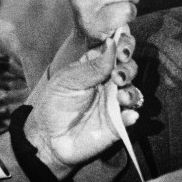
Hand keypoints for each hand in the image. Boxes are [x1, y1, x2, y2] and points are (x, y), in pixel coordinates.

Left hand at [24, 38, 142, 178]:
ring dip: (132, 92)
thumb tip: (112, 43)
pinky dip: (132, 115)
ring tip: (121, 97)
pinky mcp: (117, 123)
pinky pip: (131, 117)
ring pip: (134, 92)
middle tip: (117, 76)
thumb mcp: (68, 80)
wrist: (47, 138)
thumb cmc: (54, 103)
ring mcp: (114, 103)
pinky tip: (128, 115)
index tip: (122, 49)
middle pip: (130, 68)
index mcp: (96, 66)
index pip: (117, 49)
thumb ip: (92, 65)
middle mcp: (109, 82)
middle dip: (128, 69)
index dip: (125, 44)